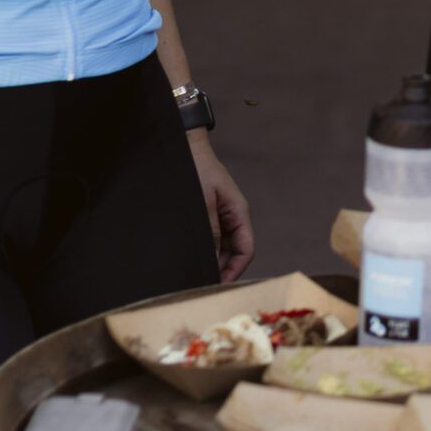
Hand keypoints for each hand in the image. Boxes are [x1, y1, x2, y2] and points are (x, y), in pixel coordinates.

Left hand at [190, 135, 255, 281]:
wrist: (185, 146)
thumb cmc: (197, 168)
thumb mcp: (203, 202)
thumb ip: (210, 231)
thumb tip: (212, 260)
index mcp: (239, 212)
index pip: (246, 250)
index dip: (235, 270)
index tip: (218, 285)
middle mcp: (232, 217)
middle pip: (234, 252)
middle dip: (222, 269)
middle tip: (201, 284)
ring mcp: (220, 216)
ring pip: (221, 247)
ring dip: (211, 260)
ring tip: (193, 273)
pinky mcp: (208, 214)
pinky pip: (210, 238)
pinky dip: (204, 249)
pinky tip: (190, 256)